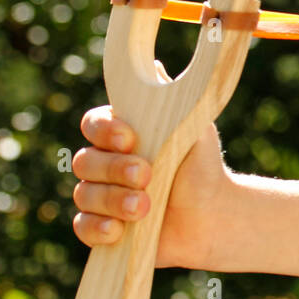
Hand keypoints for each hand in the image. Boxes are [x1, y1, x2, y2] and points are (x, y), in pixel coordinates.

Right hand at [71, 61, 231, 269]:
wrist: (214, 215)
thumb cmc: (202, 167)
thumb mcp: (194, 131)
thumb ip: (175, 103)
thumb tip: (155, 69)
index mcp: (121, 134)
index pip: (94, 125)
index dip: (104, 131)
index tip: (129, 138)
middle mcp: (105, 163)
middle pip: (84, 161)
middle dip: (113, 169)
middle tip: (146, 174)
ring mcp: (102, 196)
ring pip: (84, 195)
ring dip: (113, 200)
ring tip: (145, 207)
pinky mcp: (104, 228)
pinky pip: (84, 227)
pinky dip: (98, 228)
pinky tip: (119, 229)